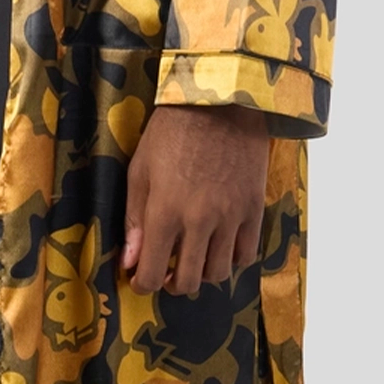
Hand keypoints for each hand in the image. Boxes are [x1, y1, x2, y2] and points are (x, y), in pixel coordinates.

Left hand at [121, 105, 269, 295]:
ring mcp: (230, 217)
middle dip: (172, 283)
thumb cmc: (172, 130)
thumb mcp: (140, 169)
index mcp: (165, 212)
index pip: (152, 273)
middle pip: (188, 281)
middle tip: (167, 270)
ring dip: (202, 272)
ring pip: (218, 274)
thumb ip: (134, 219)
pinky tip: (220, 244)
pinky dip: (231, 259)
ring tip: (194, 255)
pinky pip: (246, 255)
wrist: (219, 100)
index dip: (142, 282)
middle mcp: (199, 222)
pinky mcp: (253, 209)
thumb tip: (129, 261)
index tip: (141, 275)